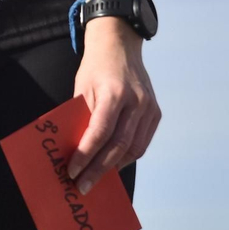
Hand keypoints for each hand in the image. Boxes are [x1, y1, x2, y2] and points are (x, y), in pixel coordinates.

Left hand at [67, 19, 159, 193]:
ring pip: (133, 148)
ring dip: (113, 166)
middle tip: (82, 185)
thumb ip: (81, 116)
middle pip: (118, 145)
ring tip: (95, 178)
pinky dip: (127, 156)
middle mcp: (136, 102)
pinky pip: (142, 142)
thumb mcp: (81, 88)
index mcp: (114, 93)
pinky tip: (112, 163)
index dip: (86, 155)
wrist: (119, 43)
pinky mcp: (156, 112)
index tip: (72, 171)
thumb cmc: (95, 66)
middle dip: (98, 169)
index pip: (100, 132)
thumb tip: (73, 148)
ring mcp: (149, 108)